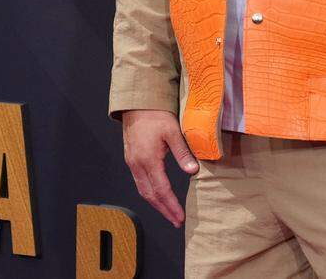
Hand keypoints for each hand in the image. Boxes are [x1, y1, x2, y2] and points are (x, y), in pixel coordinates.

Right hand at [120, 109, 198, 227]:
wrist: (137, 104)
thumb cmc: (156, 115)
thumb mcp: (173, 132)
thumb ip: (183, 153)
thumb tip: (193, 172)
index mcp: (148, 160)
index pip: (161, 190)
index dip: (171, 205)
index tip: (180, 217)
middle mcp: (137, 165)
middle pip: (150, 195)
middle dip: (164, 210)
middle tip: (176, 221)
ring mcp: (132, 163)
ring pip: (143, 190)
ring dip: (156, 204)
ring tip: (169, 213)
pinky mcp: (132, 159)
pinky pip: (140, 182)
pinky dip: (150, 193)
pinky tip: (158, 195)